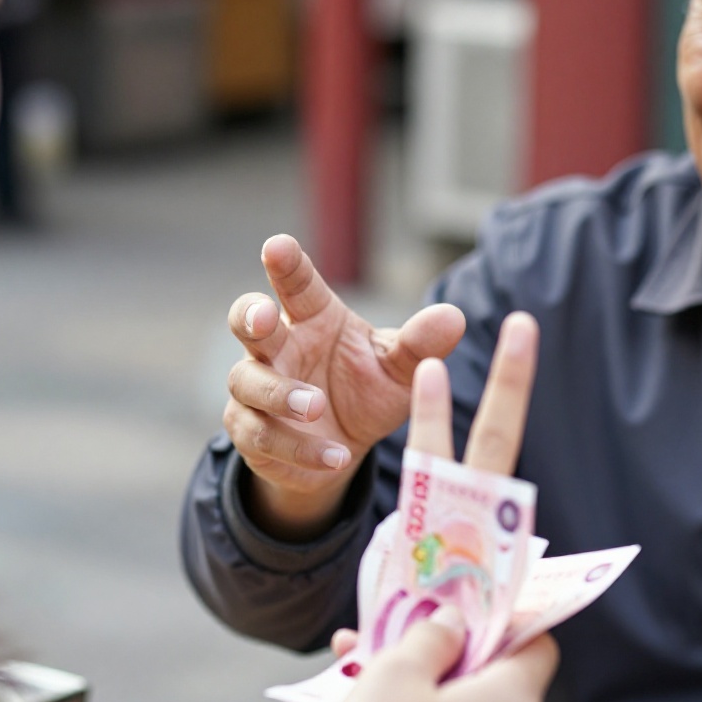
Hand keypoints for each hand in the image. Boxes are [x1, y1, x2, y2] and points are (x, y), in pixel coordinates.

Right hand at [224, 235, 465, 539]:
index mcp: (312, 317)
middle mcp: (278, 346)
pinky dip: (300, 448)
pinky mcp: (251, 432)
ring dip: (280, 393)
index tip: (278, 246)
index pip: (296, 284)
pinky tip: (335, 456)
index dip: (286, 264)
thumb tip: (453, 316)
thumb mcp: (399, 369)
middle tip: (265, 316)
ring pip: (250, 382)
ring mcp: (256, 389)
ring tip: (315, 405)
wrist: (343, 450)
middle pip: (248, 320)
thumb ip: (420, 344)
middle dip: (252, 315)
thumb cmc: (367, 390)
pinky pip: (264, 438)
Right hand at [315, 607, 558, 701]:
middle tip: (393, 632)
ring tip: (359, 666)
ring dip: (419, 684)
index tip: (462, 604)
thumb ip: (429, 637)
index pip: (538, 644)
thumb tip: (451, 623)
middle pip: (491, 675)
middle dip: (441, 649)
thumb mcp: (394, 677)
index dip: (502, 618)